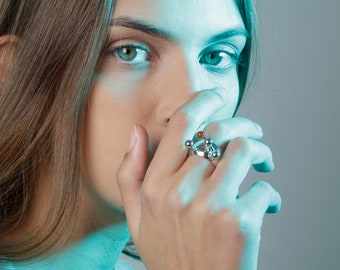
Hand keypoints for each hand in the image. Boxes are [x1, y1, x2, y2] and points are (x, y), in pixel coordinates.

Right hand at [117, 89, 280, 269]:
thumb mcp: (137, 218)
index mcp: (154, 187)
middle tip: (252, 131)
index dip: (202, 101)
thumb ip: (130, 173)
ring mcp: (210, 206)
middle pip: (217, 132)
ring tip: (263, 161)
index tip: (217, 96)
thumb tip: (135, 131)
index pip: (180, 125)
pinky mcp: (239, 222)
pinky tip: (267, 205)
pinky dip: (270, 194)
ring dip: (260, 150)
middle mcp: (179, 192)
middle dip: (242, 125)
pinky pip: (263, 188)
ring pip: (243, 150)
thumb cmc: (169, 257)